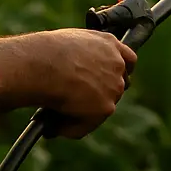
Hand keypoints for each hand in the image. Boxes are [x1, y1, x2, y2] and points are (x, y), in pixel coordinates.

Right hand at [0, 29, 136, 138]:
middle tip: (76, 100)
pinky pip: (88, 124)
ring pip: (102, 106)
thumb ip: (83, 55)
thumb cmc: (45, 52)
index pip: (126, 59)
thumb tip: (75, 74)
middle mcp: (116, 64)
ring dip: (84, 112)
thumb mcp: (69, 43)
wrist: (43, 64)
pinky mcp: (106, 107)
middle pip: (118, 85)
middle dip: (101, 93)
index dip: (117, 71)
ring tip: (55, 112)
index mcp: (109, 43)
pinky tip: (54, 124)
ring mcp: (114, 86)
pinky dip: (71, 127)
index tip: (107, 79)